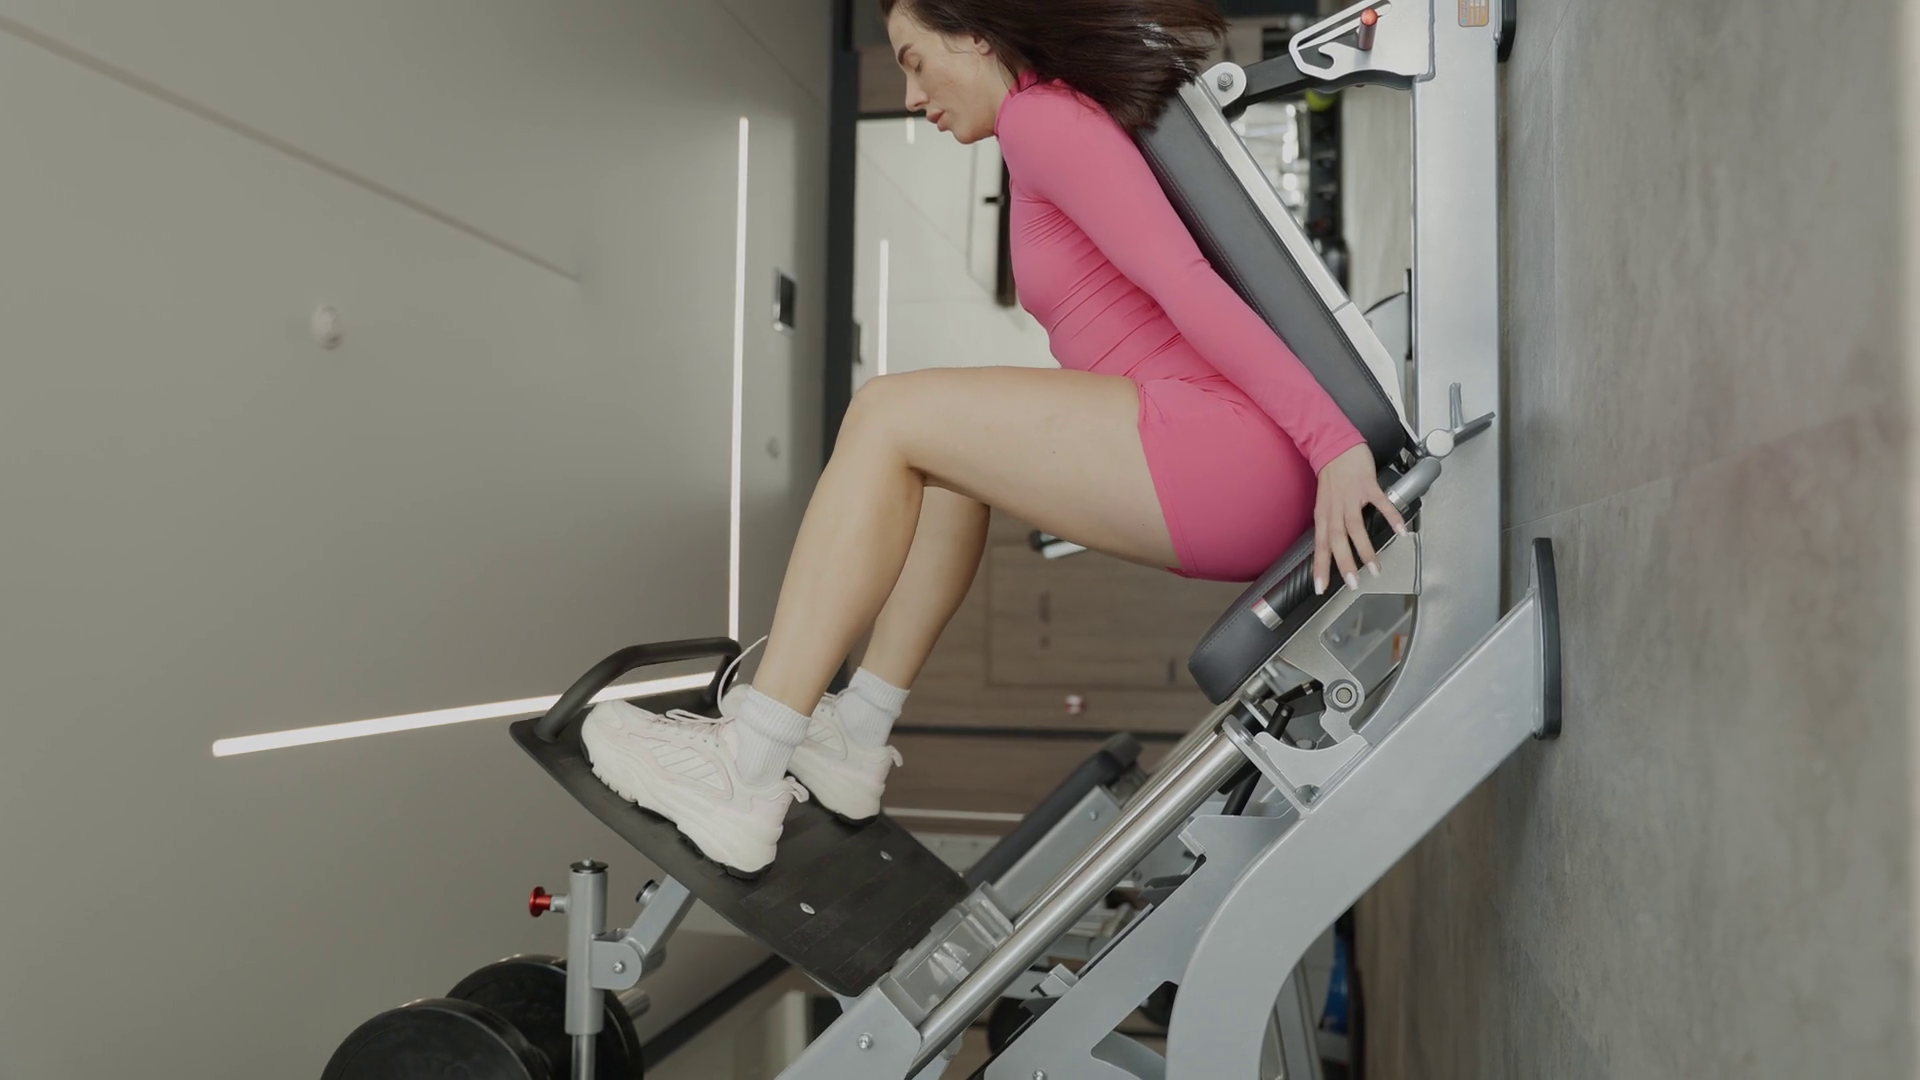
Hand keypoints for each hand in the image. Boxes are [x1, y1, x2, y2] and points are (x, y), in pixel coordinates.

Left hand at [1313, 443, 1407, 594]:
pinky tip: (1399, 531)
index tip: (1320, 588)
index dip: (1319, 567)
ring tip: (1375, 568)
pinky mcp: (1367, 485)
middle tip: (1353, 583)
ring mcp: (1351, 496)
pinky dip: (1390, 517)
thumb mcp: (1325, 503)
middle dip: (1344, 564)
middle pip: (1337, 540)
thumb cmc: (1332, 475)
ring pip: (1355, 527)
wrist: (1336, 443)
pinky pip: (1380, 503)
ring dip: (1366, 549)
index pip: (1320, 546)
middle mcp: (1335, 508)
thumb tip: (1334, 548)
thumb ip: (1330, 524)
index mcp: (1324, 515)